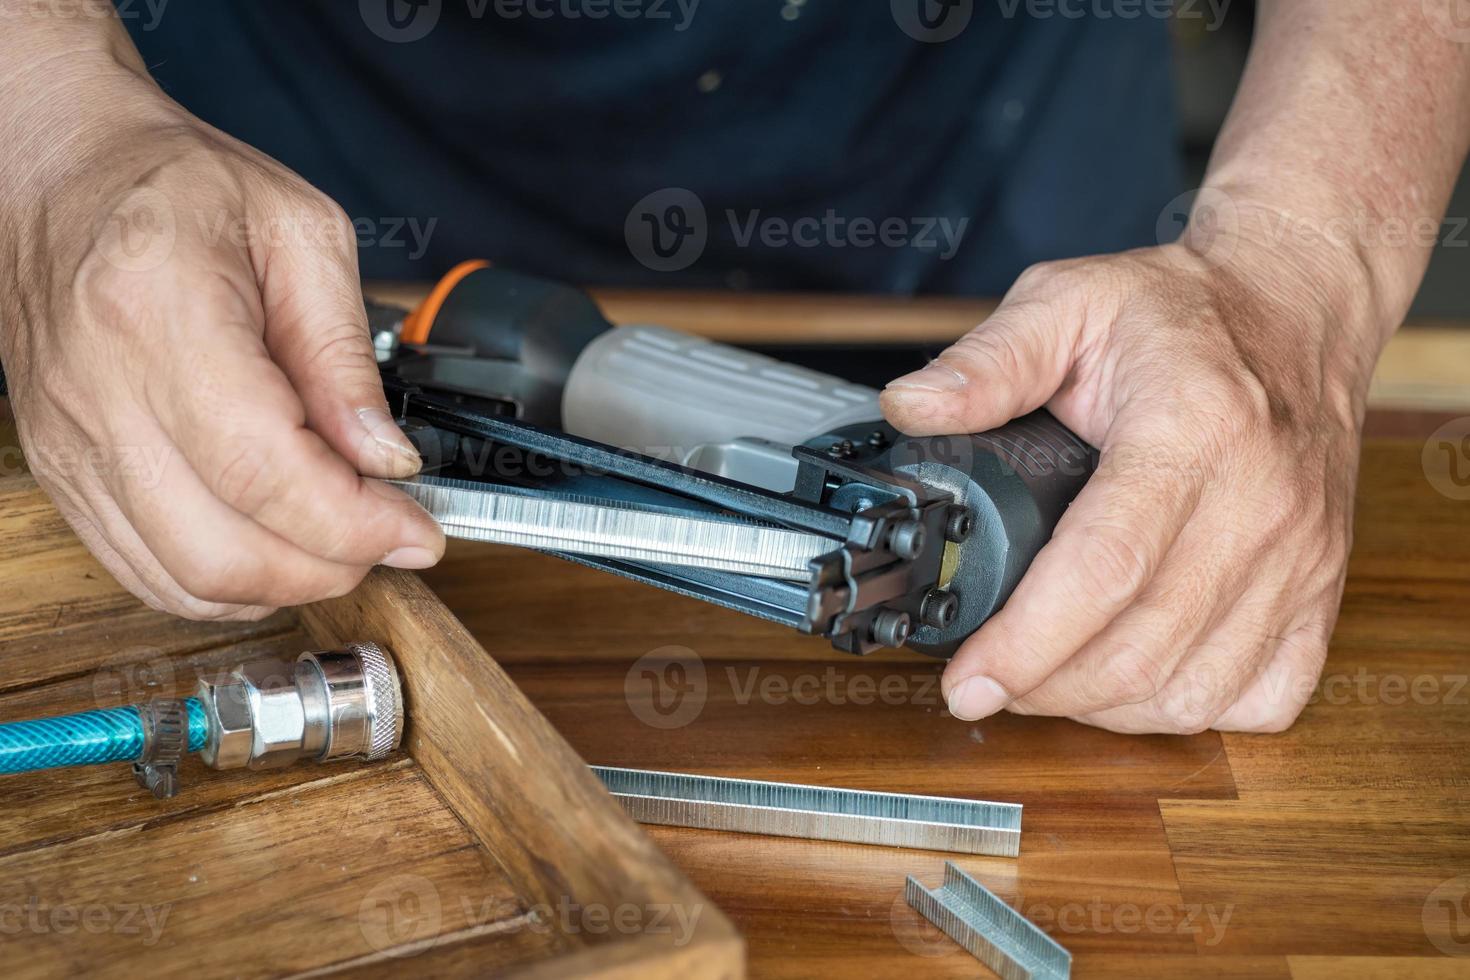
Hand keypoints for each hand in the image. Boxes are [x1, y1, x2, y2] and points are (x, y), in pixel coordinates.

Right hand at [0, 63, 442, 619]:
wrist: (59, 177)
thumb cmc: (177, 187)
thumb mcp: (301, 233)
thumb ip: (346, 353)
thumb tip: (386, 458)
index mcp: (160, 313)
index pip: (262, 469)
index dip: (352, 523)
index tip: (417, 530)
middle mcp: (102, 395)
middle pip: (222, 549)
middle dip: (330, 565)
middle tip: (389, 534)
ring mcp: (73, 445)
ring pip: (186, 579)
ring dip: (284, 583)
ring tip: (341, 538)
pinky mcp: (63, 474)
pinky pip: (148, 572)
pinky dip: (228, 584)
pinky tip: (279, 546)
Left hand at [881, 242, 1371, 732]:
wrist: (1296, 310)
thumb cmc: (1181, 312)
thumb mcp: (1068, 301)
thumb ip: (988, 361)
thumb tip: (909, 408)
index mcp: (1193, 430)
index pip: (1104, 569)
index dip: (1026, 643)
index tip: (965, 681)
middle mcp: (1260, 505)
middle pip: (1141, 650)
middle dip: (1042, 688)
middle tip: (985, 681)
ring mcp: (1302, 558)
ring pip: (1193, 690)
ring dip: (1102, 708)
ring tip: (1045, 680)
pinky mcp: (1325, 591)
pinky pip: (1260, 697)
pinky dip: (1184, 711)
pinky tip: (1134, 681)